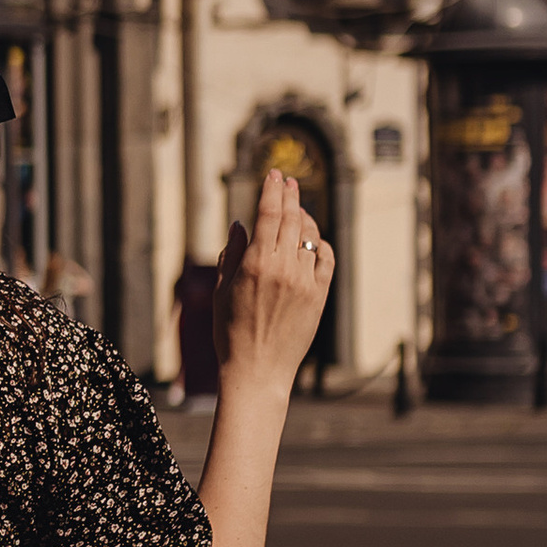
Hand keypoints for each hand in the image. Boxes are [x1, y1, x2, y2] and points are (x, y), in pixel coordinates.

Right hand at [213, 166, 333, 394]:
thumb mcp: (221, 290)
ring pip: (310, 236)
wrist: (258, 371)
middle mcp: (284, 268)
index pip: (268, 214)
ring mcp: (305, 282)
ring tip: (298, 209)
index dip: (272, 190)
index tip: (274, 175)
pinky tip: (313, 240)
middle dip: (290, 196)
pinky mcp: (319, 296)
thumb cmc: (231, 333)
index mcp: (256, 264)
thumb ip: (232, 254)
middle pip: (291, 219)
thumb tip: (240, 225)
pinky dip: (320, 244)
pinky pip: (325, 260)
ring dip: (304, 218)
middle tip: (289, 181)